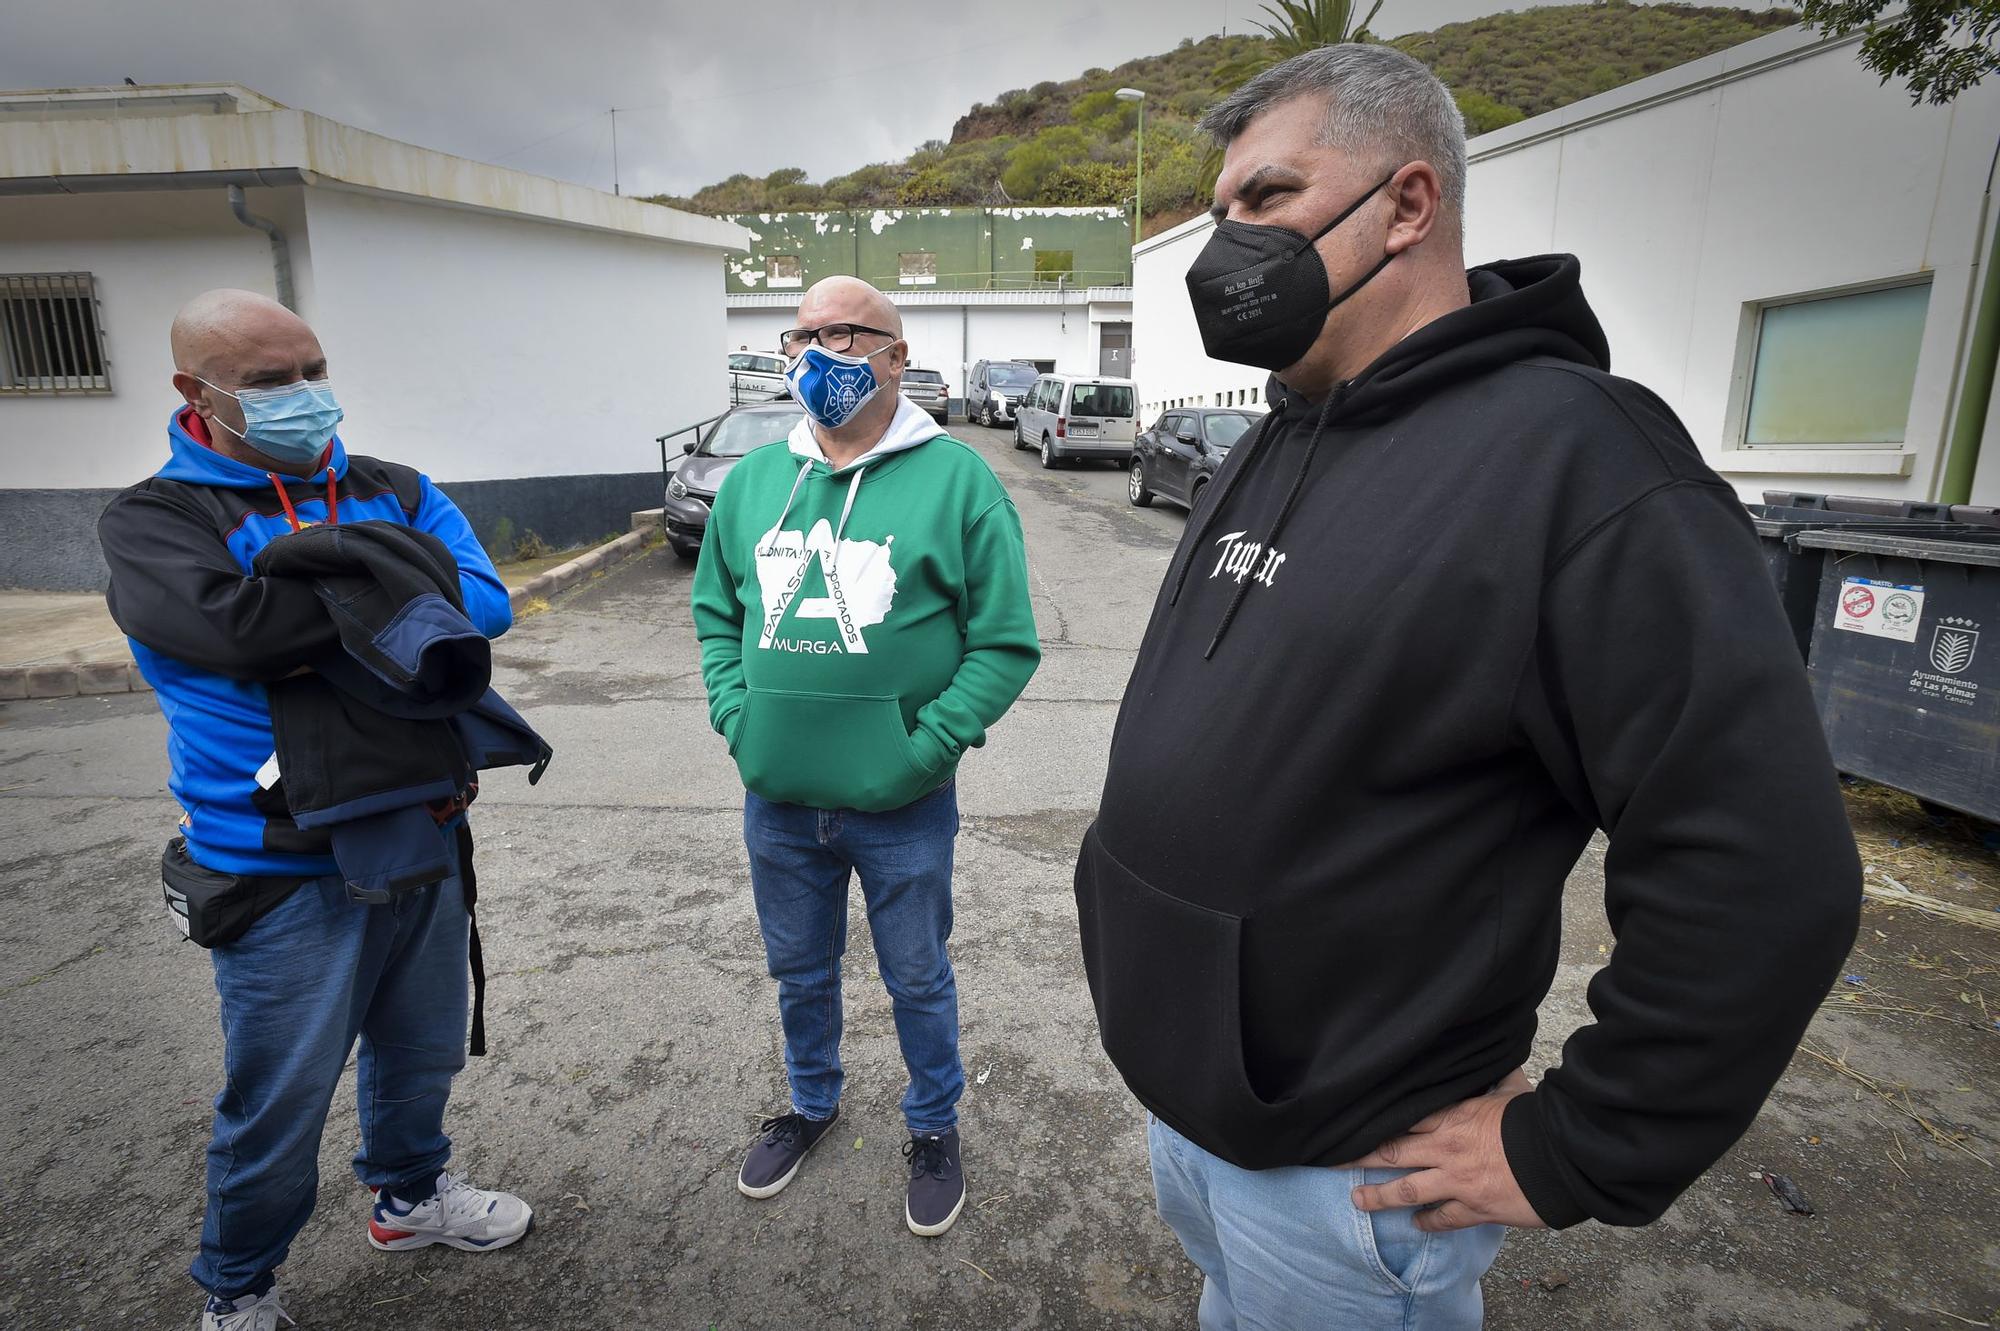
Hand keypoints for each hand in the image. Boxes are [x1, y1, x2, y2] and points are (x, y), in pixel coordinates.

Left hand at [1341, 1068, 1546, 1231]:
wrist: (1562, 1157)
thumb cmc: (1536, 1120)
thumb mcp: (1511, 1091)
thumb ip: (1496, 1079)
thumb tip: (1496, 1056)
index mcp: (1452, 1117)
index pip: (1402, 1120)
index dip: (1375, 1124)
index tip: (1351, 1126)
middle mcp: (1446, 1149)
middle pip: (1392, 1152)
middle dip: (1360, 1157)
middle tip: (1333, 1161)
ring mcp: (1458, 1181)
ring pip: (1407, 1190)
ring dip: (1379, 1196)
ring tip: (1357, 1200)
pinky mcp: (1475, 1208)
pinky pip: (1443, 1218)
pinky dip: (1428, 1222)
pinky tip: (1415, 1224)